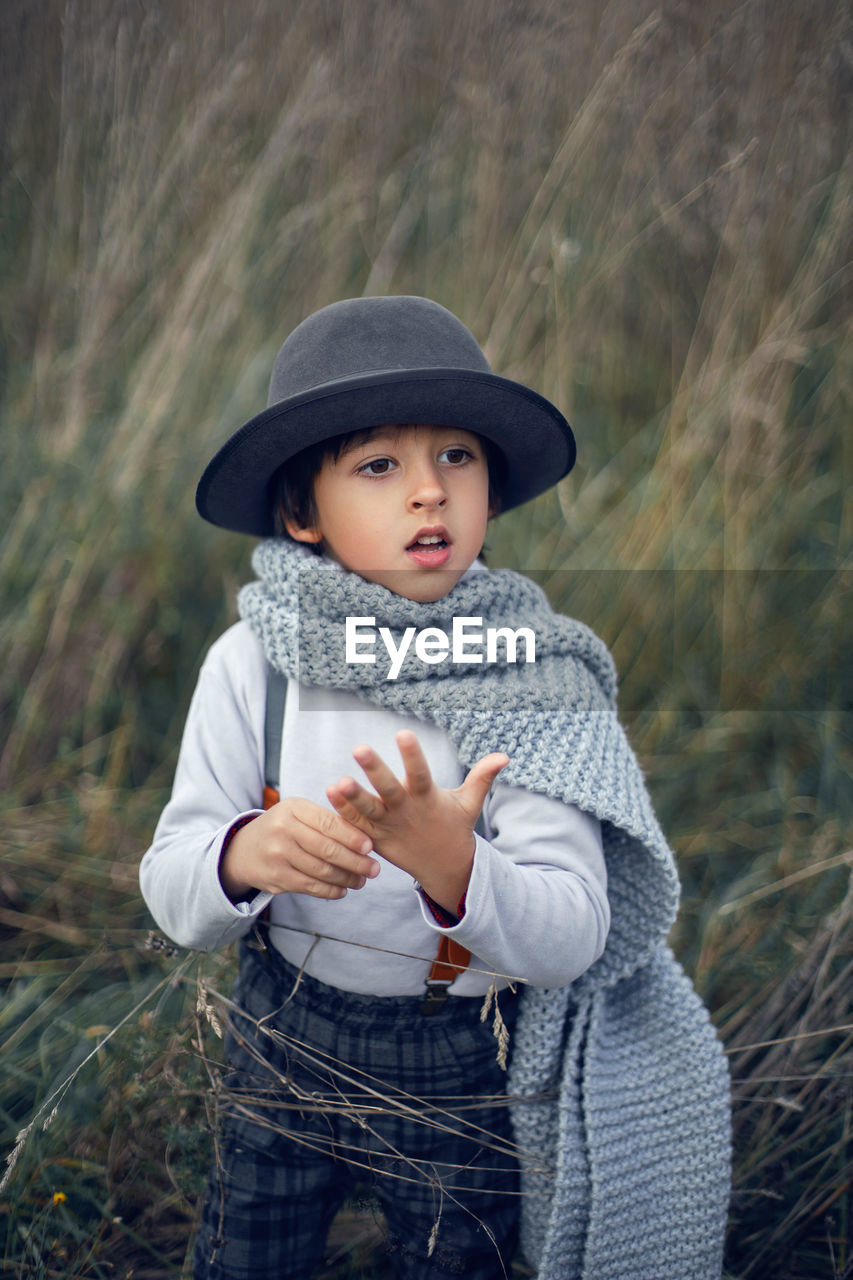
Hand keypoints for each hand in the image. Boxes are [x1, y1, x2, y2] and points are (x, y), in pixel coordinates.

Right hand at [219, 797, 379, 901]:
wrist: (243, 850)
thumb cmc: (282, 828)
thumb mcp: (298, 813)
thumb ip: (326, 821)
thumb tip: (365, 837)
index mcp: (293, 808)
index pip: (328, 823)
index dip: (352, 836)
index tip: (371, 847)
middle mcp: (283, 830)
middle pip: (327, 850)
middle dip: (355, 861)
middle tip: (375, 869)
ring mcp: (278, 855)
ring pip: (321, 871)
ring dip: (346, 878)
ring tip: (362, 880)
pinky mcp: (276, 878)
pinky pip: (310, 886)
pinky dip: (330, 890)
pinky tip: (343, 890)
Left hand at [325, 730, 508, 913]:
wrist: (442, 867)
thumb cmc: (454, 826)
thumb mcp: (470, 802)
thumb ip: (482, 777)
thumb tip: (505, 755)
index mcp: (427, 799)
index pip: (420, 773)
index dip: (413, 754)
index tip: (404, 732)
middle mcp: (405, 811)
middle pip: (388, 789)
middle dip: (374, 770)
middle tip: (359, 748)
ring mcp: (388, 826)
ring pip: (367, 810)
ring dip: (352, 797)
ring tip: (337, 782)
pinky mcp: (375, 837)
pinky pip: (356, 824)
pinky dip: (342, 811)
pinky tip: (329, 792)